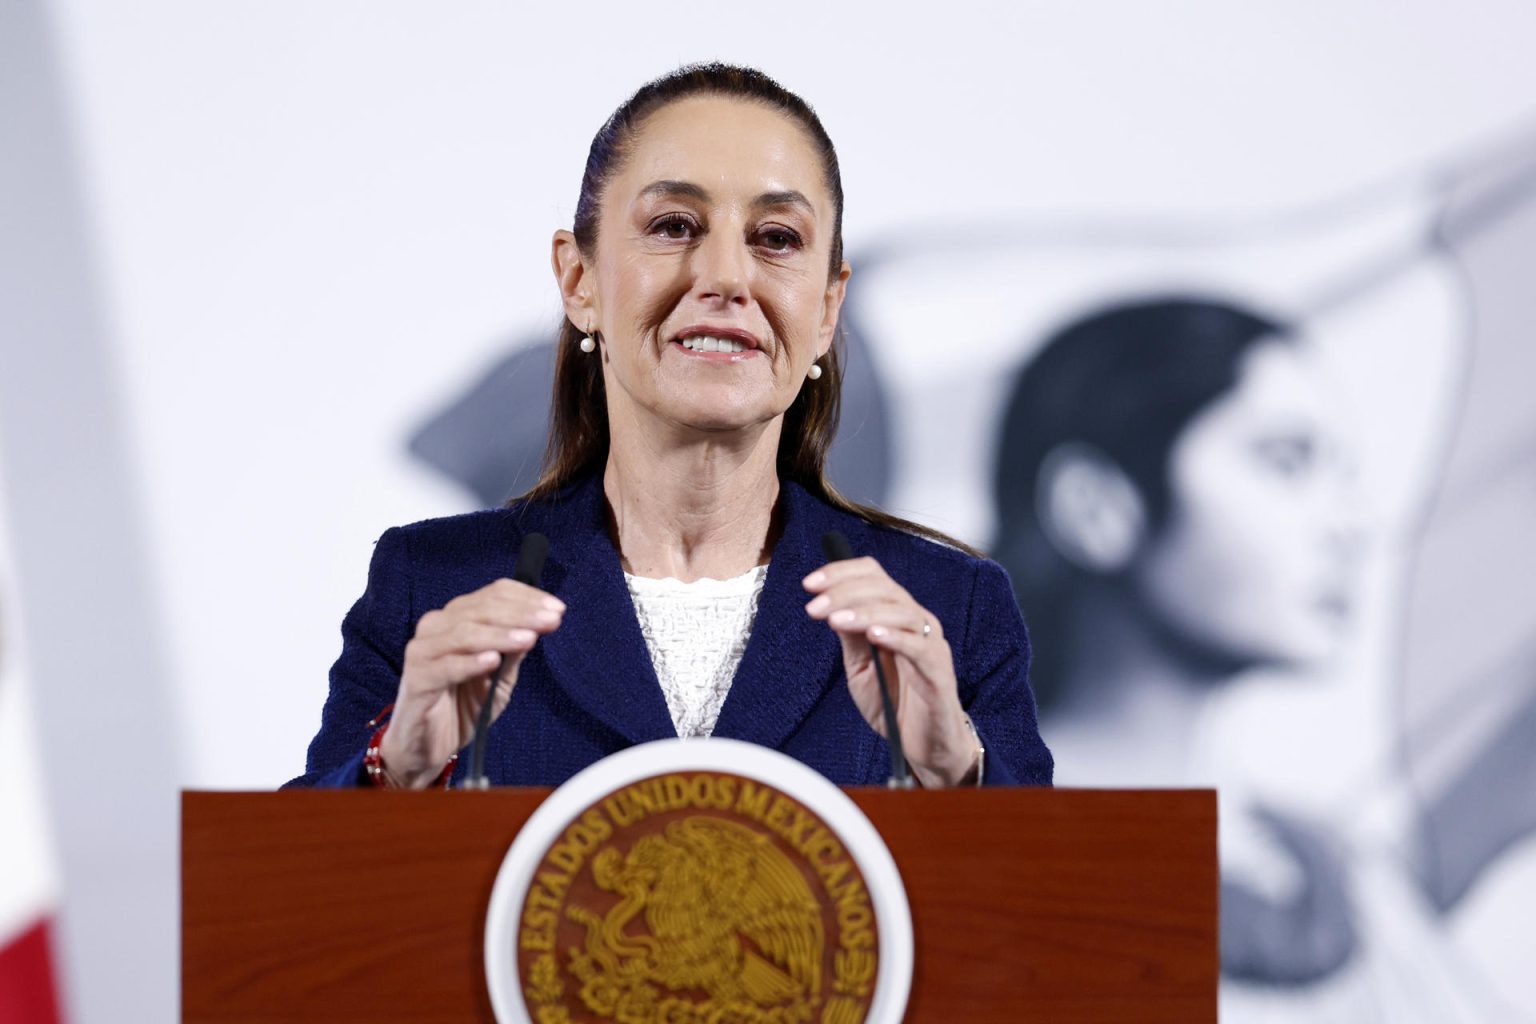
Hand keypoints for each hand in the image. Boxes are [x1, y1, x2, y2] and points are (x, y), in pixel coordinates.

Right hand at [379, 579, 563, 787]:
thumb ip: (514, 651)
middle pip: (481, 609)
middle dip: (520, 614)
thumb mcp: (499, 677)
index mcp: (456, 619)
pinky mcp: (417, 680)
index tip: (557, 608)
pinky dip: (470, 662)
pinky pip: (445, 667)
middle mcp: (436, 627)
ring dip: (500, 635)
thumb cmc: (462, 705)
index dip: (526, 598)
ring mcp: (423, 652)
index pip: (493, 594)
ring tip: (528, 638)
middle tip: (550, 620)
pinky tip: (493, 660)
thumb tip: (539, 625)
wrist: (428, 746)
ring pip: (464, 633)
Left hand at [803, 557, 979, 786]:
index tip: (810, 584)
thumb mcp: (860, 667)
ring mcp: (930, 645)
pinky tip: (873, 635)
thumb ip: (850, 637)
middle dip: (844, 593)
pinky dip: (896, 637)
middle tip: (814, 607)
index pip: (873, 577)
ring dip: (864, 613)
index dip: (841, 573)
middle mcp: (917, 623)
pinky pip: (920, 647)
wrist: (925, 745)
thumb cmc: (894, 703)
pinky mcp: (939, 672)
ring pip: (901, 612)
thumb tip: (827, 605)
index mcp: (896, 616)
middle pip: (884, 589)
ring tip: (835, 620)